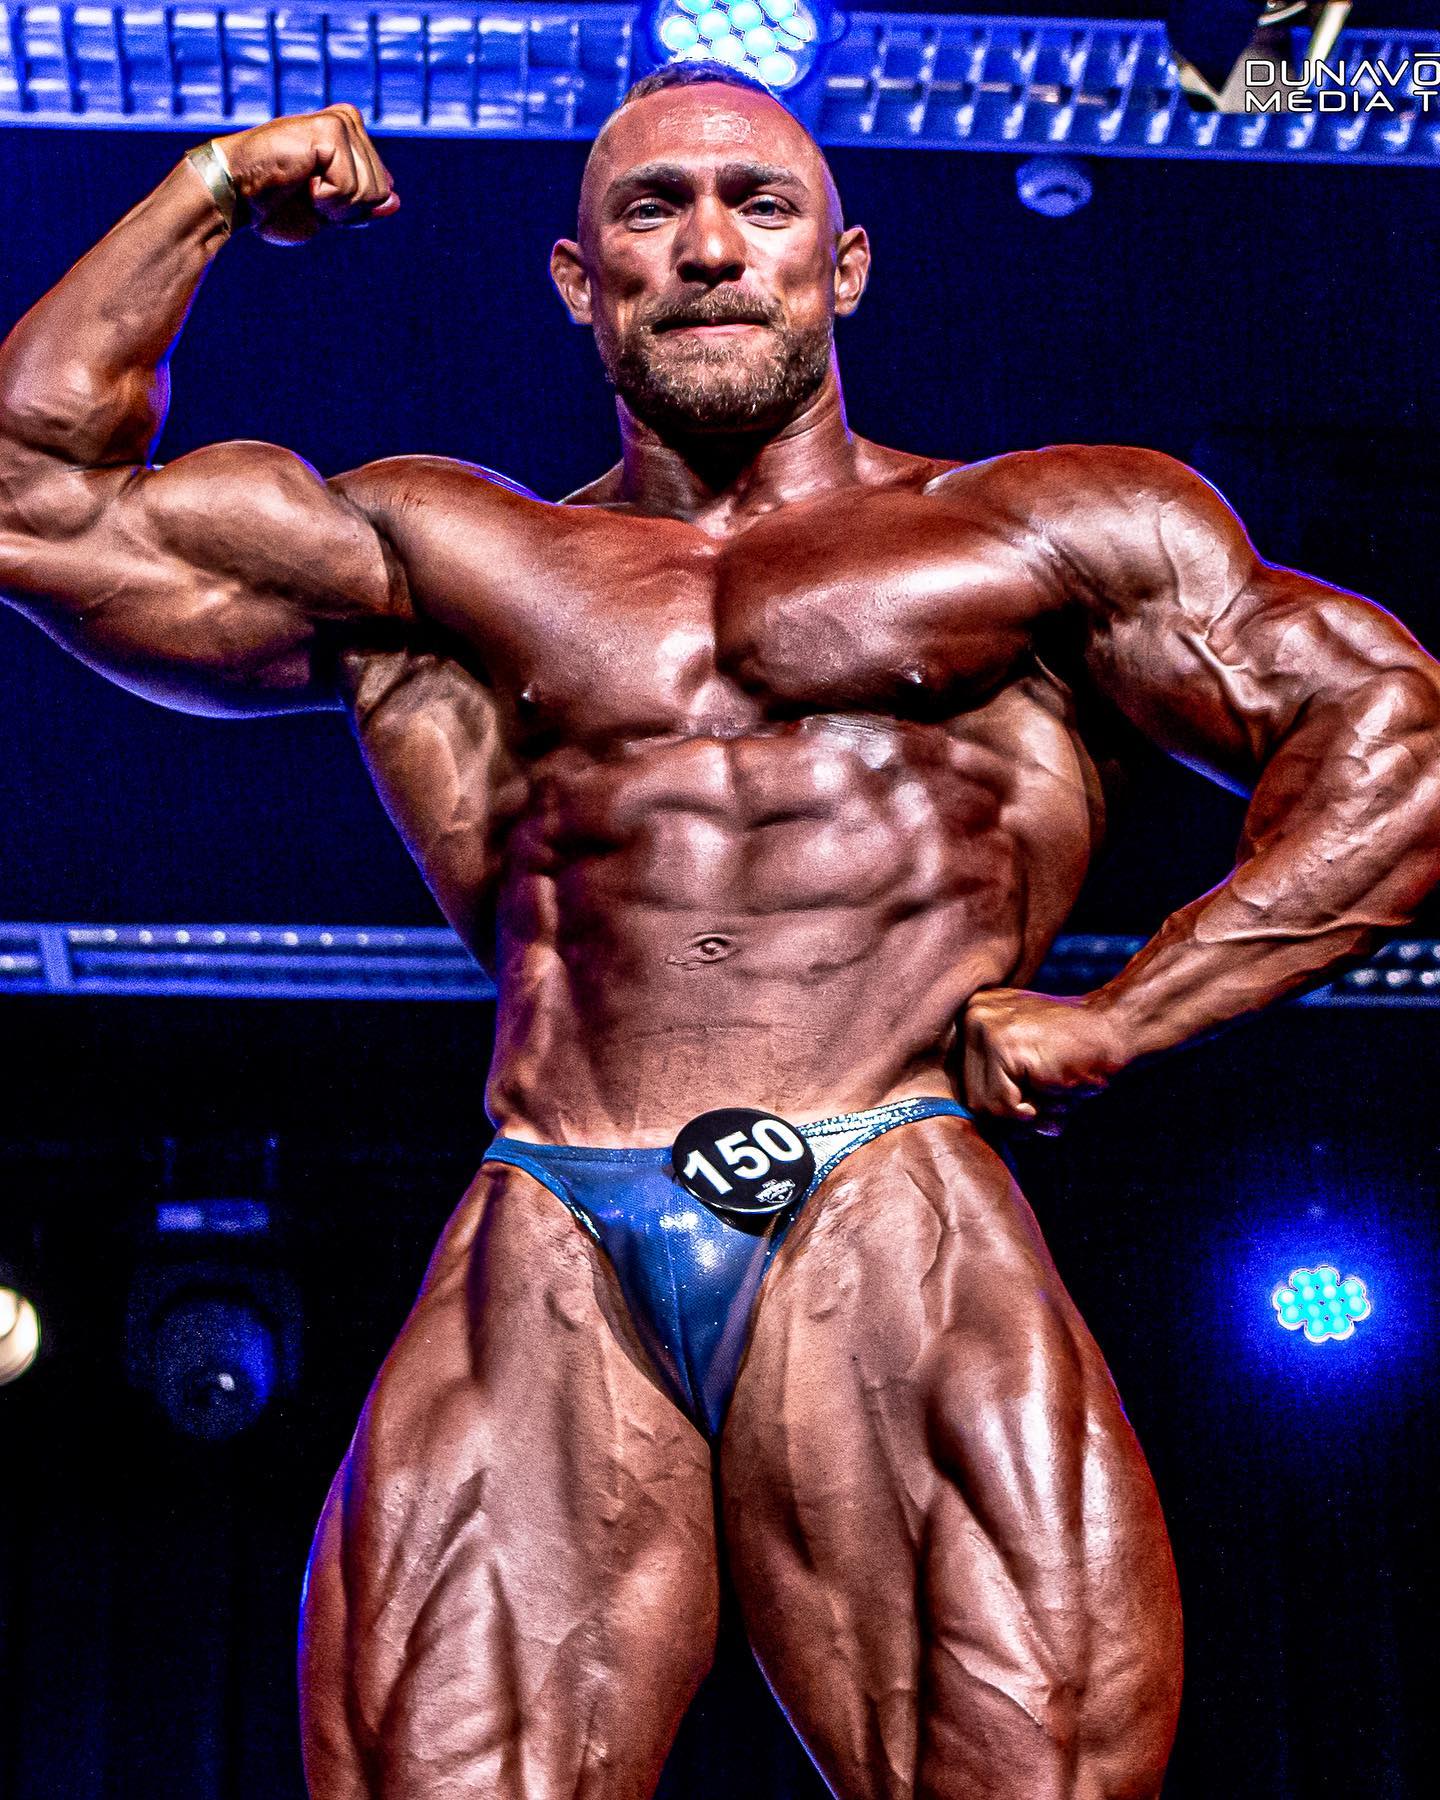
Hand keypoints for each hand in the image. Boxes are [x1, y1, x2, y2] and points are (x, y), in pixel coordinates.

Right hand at [214, 105, 398, 245]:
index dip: (351, 211)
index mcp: (351, 138)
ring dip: (335, 204)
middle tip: (307, 193)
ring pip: (372, 191)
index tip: (316, 198)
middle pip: (381, 191)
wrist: (237, 196)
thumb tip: (397, 200)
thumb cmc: (275, 205)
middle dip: (346, 209)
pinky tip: (301, 180)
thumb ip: (363, 205)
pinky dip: (327, 198)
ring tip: (302, 186)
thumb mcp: (329, 212)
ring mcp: (341, 122)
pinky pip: (352, 187)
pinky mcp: (330, 129)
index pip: (382, 191)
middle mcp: (349, 122)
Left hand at [961, 988, 1125, 1135]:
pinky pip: (1001, 1104)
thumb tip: (972, 1127)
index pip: (968, 1084)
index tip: (1035, 1107)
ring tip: (1054, 1103)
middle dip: (1011, 1118)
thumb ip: (997, 1088)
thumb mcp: (1025, 1066)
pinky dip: (1029, 1113)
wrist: (1115, 1027)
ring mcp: (984, 1027)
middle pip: (972, 1097)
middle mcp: (971, 1015)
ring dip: (1022, 1119)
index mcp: (973, 1015)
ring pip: (983, 1105)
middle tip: (1049, 1114)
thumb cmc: (1075, 1054)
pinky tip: (1053, 1092)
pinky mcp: (1002, 1045)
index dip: (1004, 1108)